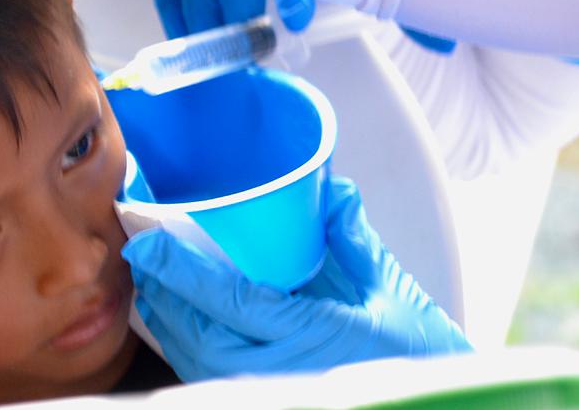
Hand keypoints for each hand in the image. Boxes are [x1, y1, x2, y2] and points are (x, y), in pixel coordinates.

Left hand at [122, 176, 470, 379]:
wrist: (434, 399)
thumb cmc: (419, 352)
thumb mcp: (391, 288)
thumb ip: (354, 238)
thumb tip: (330, 189)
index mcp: (316, 335)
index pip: (233, 301)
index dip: (185, 273)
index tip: (152, 246)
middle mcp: (284, 370)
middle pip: (199, 337)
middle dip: (164, 297)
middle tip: (143, 256)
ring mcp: (274, 389)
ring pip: (199, 363)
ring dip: (169, 324)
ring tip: (153, 285)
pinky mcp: (272, 396)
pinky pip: (212, 376)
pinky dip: (188, 348)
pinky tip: (181, 323)